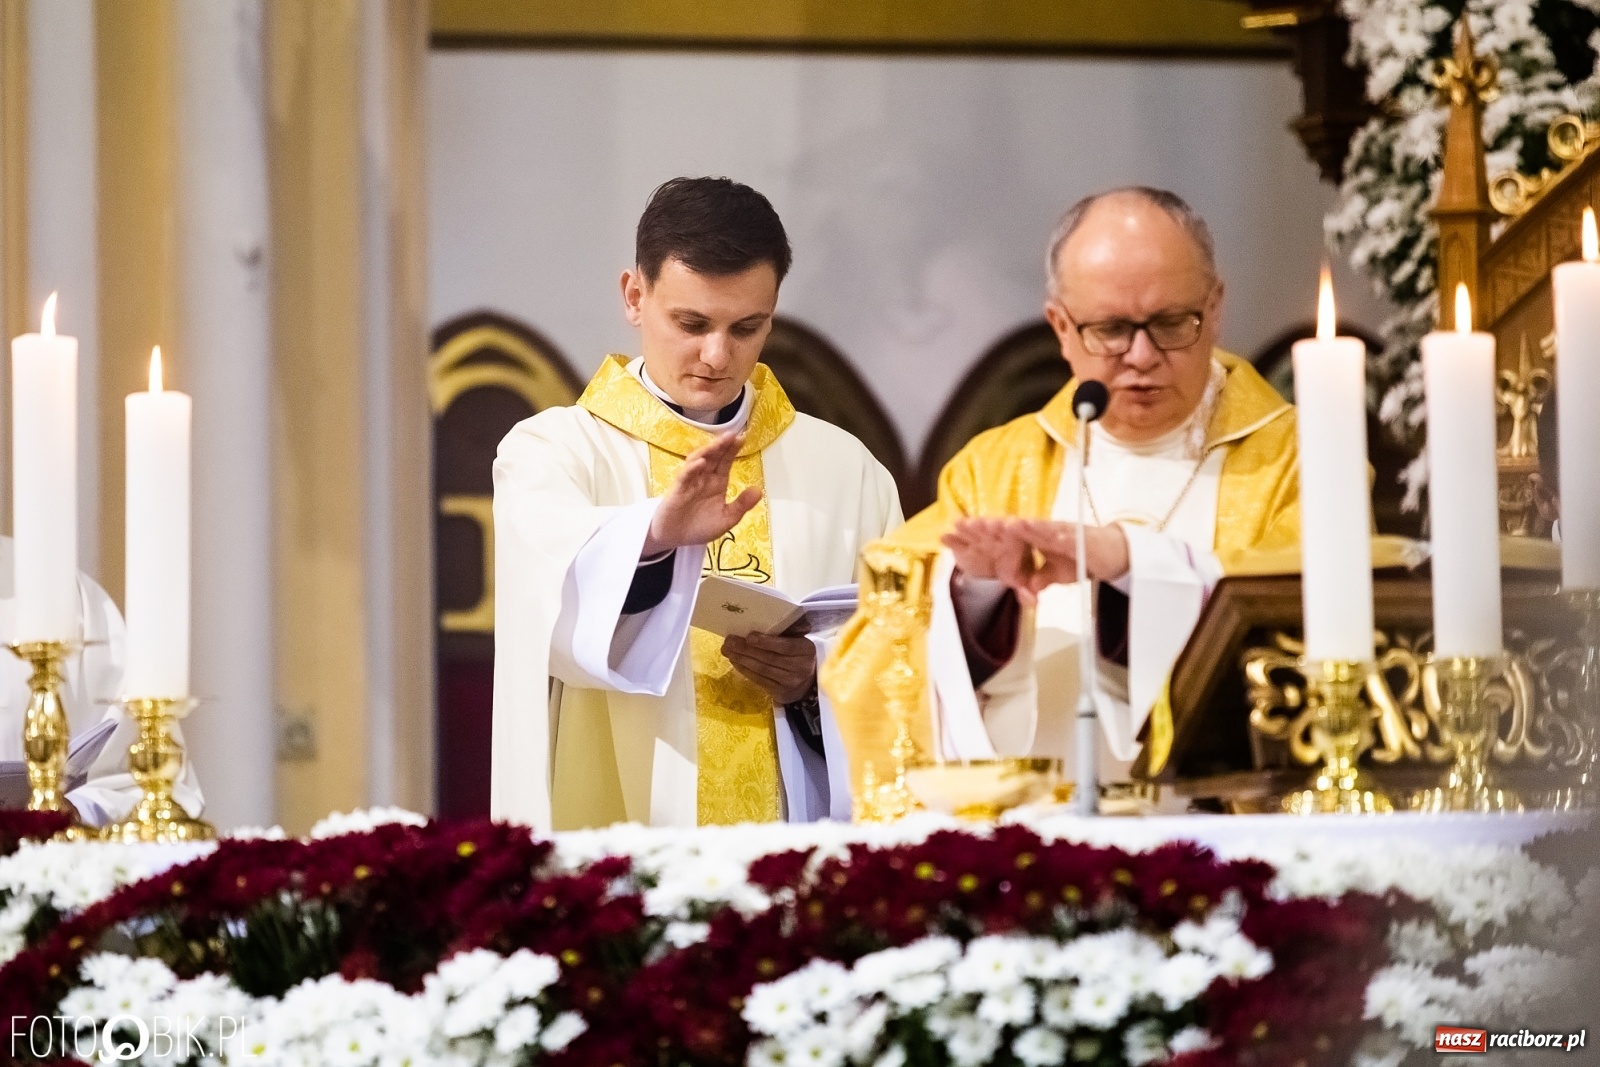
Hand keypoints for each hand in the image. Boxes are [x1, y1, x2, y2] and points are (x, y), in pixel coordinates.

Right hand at [643, 431, 761, 555]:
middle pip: (713, 457)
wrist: (675, 538)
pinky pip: (684, 476)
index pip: (725, 462)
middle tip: (732, 435)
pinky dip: (691, 468)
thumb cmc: (700, 526)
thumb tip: (759, 491)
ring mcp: (690, 482)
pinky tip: (700, 463)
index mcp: (717, 482)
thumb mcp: (726, 518)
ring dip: (707, 452)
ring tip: (718, 444)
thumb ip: (741, 505)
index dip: (732, 450)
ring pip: (698, 461)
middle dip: (722, 446)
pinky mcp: (678, 490)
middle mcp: (704, 478)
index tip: (742, 438)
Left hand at [722, 632, 816, 704]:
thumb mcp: (798, 640)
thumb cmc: (798, 654)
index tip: (749, 636)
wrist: (808, 681)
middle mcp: (801, 667)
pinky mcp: (780, 693)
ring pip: (762, 670)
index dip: (766, 642)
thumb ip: (784, 633)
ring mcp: (790, 682)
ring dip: (742, 659)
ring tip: (727, 650)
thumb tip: (755, 622)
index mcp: (806, 650)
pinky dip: (744, 670)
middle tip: (729, 641)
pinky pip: (759, 680)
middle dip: (746, 649)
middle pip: (770, 658)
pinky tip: (735, 661)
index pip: (786, 647)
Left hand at [942, 518, 1129, 604]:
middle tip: (965, 524)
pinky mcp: (1079, 537)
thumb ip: (1035, 579)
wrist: (1116, 554)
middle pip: (1013, 528)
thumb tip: (1023, 591)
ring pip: (1035, 528)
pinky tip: (1037, 530)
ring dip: (1018, 526)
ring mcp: (1061, 532)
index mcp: (1034, 538)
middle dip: (990, 526)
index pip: (1004, 535)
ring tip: (1001, 525)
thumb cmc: (1083, 559)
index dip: (981, 533)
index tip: (955, 530)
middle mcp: (1044, 531)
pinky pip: (1062, 535)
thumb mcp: (1053, 575)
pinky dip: (1049, 532)